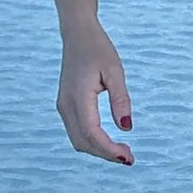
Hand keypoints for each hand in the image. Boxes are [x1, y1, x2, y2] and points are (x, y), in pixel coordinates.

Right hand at [56, 22, 134, 164]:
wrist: (77, 34)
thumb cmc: (98, 49)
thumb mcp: (115, 71)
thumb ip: (120, 100)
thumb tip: (126, 128)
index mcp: (78, 97)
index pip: (92, 134)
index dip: (109, 150)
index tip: (129, 157)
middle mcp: (66, 105)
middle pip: (83, 142)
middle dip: (105, 154)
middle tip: (129, 157)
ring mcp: (63, 106)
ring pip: (78, 140)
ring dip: (98, 149)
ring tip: (122, 150)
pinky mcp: (65, 105)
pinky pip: (76, 131)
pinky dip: (92, 141)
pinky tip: (108, 140)